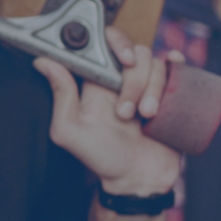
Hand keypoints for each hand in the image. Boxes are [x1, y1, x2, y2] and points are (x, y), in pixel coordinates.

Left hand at [33, 28, 182, 195]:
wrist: (138, 178)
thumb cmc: (101, 158)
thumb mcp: (70, 131)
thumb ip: (60, 97)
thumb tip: (43, 62)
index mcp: (97, 80)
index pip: (104, 42)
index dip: (115, 42)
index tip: (122, 59)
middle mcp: (122, 78)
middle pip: (134, 52)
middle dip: (134, 81)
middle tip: (127, 112)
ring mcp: (147, 84)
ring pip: (155, 62)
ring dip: (154, 89)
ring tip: (147, 116)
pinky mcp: (169, 92)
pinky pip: (175, 65)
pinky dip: (177, 63)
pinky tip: (176, 69)